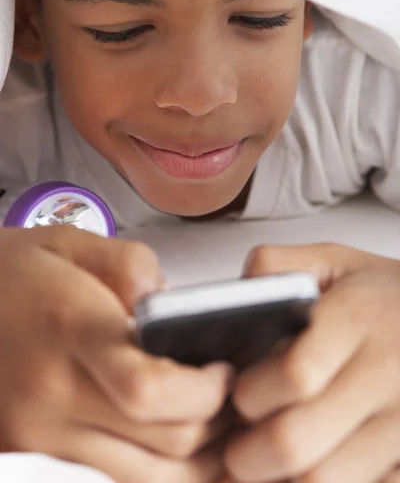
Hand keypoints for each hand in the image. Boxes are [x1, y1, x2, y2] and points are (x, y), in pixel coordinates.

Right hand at [0, 226, 233, 482]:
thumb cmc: (14, 273)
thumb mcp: (73, 243)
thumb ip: (134, 267)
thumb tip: (173, 311)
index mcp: (68, 331)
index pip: (148, 388)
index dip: (205, 391)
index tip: (225, 370)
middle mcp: (50, 396)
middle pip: (162, 441)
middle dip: (216, 422)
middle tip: (229, 391)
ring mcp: (39, 436)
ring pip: (147, 479)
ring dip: (194, 457)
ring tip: (208, 416)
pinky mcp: (34, 453)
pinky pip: (113, 481)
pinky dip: (155, 468)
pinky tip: (167, 436)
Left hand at [222, 243, 399, 482]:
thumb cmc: (380, 293)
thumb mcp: (333, 260)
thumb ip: (276, 267)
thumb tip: (235, 303)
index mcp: (358, 319)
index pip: (294, 374)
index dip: (251, 394)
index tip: (239, 395)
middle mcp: (388, 373)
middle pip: (298, 441)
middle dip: (249, 453)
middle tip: (238, 445)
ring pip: (326, 480)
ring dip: (282, 480)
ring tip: (269, 461)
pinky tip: (310, 467)